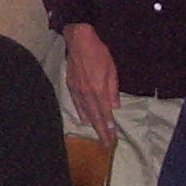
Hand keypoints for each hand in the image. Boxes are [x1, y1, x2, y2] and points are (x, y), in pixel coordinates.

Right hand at [63, 24, 119, 147]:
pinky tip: (84, 119)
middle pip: (95, 118)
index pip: (105, 114)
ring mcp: (77, 91)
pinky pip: (77, 104)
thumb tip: (114, 107)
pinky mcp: (71, 86)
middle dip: (101, 132)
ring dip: (92, 125)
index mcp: (99, 90)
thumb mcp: (112, 70)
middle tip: (106, 144)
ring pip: (85, 113)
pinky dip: (82, 114)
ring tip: (98, 135)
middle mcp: (87, 94)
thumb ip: (113, 90)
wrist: (79, 41)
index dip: (109, 128)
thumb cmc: (99, 53)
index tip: (112, 139)